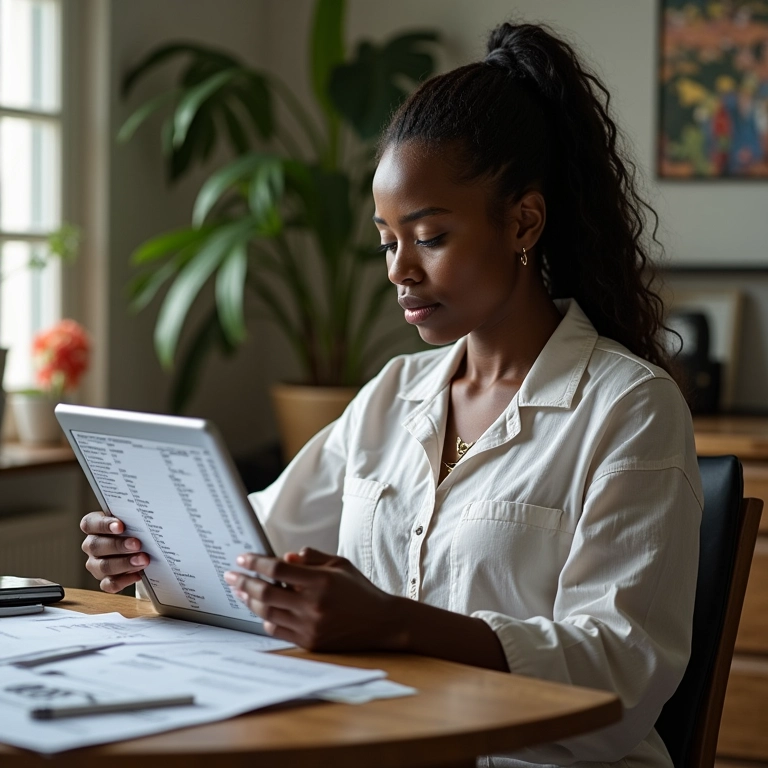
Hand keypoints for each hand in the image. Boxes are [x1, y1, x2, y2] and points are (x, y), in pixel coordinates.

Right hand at [80, 511, 148, 592]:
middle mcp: (91, 545)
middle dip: (118, 545)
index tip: (120, 526)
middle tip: (137, 544)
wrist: (140, 547)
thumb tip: (148, 517)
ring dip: (124, 563)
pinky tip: (138, 575)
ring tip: (143, 560)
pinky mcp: (104, 580)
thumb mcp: (131, 520)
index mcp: (93, 526)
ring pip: (103, 566)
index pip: (89, 524)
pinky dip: (124, 580)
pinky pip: (110, 584)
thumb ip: (133, 518)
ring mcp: (96, 564)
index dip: (103, 525)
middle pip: (96, 546)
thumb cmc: (133, 528)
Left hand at [224, 548, 404, 651]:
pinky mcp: (310, 642)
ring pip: (268, 612)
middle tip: (230, 576)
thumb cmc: (359, 590)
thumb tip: (284, 558)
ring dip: (250, 601)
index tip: (242, 558)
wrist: (382, 623)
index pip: (277, 570)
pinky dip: (266, 619)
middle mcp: (313, 605)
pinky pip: (278, 630)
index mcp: (320, 581)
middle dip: (244, 582)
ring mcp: (310, 626)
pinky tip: (262, 610)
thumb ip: (311, 558)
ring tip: (241, 592)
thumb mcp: (340, 564)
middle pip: (266, 593)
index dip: (256, 563)